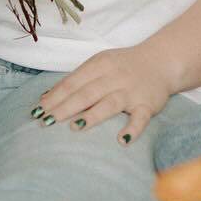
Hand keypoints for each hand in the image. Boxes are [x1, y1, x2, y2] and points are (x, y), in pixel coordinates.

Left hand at [34, 43, 173, 144]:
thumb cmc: (124, 66)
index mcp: (100, 65)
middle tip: (46, 122)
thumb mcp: (99, 65)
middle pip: (87, 93)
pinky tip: (122, 140)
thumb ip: (76, 80)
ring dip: (93, 115)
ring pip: (110, 103)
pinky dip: (133, 129)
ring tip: (75, 127)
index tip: (37, 112)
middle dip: (65, 107)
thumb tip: (45, 98)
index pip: (73, 82)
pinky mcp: (148, 105)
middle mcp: (115, 77)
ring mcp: (132, 91)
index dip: (55, 97)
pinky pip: (140, 118)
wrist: (162, 61)